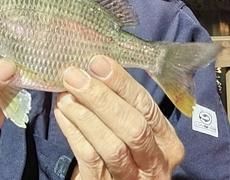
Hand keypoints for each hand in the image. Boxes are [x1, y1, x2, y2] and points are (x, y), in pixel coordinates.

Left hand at [54, 56, 184, 178]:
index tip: (97, 62)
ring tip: (65, 95)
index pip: (146, 106)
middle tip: (75, 76)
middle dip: (102, 97)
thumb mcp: (131, 126)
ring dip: (85, 115)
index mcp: (166, 141)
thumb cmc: (121, 146)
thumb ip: (121, 101)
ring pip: (112, 146)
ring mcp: (131, 178)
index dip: (121, 83)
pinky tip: (62, 114)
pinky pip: (90, 158)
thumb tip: (94, 65)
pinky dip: (74, 132)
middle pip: (133, 127)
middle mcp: (155, 163)